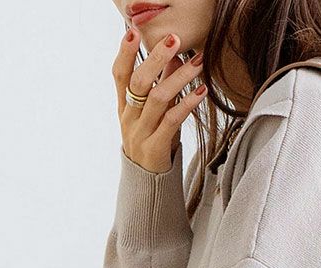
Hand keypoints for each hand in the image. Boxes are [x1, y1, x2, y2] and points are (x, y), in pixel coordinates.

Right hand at [113, 27, 205, 171]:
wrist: (147, 184)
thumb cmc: (152, 140)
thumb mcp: (153, 112)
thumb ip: (162, 83)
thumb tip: (175, 55)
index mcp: (124, 106)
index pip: (119, 74)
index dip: (125, 53)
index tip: (133, 31)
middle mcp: (129, 118)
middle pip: (139, 83)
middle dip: (156, 58)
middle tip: (175, 39)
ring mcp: (140, 134)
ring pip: (158, 99)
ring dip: (180, 77)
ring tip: (198, 62)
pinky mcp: (154, 149)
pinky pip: (171, 121)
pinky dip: (187, 103)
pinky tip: (201, 91)